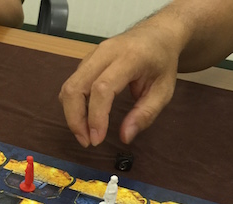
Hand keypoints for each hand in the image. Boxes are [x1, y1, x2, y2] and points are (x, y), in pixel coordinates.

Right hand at [59, 27, 181, 146]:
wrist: (157, 34)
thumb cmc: (162, 62)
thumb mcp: (164, 91)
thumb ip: (145, 114)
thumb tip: (125, 137)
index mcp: (129, 58)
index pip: (102, 88)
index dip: (96, 117)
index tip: (97, 140)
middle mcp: (105, 53)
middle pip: (75, 87)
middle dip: (75, 119)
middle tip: (86, 141)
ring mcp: (91, 55)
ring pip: (69, 87)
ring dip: (71, 114)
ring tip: (84, 134)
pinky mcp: (85, 62)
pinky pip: (71, 85)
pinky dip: (73, 106)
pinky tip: (84, 119)